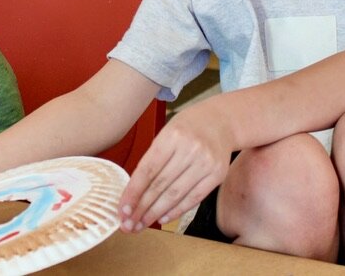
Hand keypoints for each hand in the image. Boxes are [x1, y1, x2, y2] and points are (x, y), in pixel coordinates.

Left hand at [117, 97, 233, 232]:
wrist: (221, 121)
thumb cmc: (187, 127)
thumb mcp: (167, 132)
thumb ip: (153, 158)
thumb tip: (134, 191)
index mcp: (172, 136)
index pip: (148, 169)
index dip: (133, 191)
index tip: (123, 209)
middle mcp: (190, 149)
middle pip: (160, 185)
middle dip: (141, 207)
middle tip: (128, 224)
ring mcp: (206, 163)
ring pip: (175, 195)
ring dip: (156, 213)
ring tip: (142, 224)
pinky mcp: (218, 175)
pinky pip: (194, 198)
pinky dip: (176, 210)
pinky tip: (162, 218)